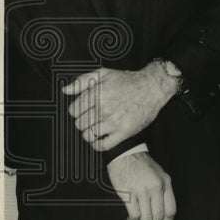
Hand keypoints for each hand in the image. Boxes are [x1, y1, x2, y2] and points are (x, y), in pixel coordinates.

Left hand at [63, 63, 179, 150]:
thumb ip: (82, 81)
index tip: (84, 110)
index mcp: (97, 94)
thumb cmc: (130, 81)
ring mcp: (114, 122)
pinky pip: (103, 145)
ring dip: (90, 132)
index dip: (78, 110)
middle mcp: (104, 109)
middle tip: (92, 117)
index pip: (73, 111)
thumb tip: (66, 90)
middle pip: (79, 124)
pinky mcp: (124, 131)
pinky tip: (101, 138)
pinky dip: (98, 144)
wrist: (153, 87)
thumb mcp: (105, 74)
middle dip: (83, 121)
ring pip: (88, 135)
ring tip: (97, 127)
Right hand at [107, 151, 175, 219]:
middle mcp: (156, 188)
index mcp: (165, 184)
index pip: (171, 210)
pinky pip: (135, 215)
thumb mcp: (159, 174)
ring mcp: (142, 191)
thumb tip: (164, 209)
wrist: (126, 154)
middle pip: (158, 218)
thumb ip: (164, 189)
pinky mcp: (129, 194)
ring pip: (146, 219)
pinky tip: (131, 219)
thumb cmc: (142, 164)